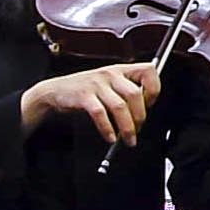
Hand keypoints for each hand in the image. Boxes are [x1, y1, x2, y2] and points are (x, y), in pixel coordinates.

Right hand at [21, 60, 157, 147]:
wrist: (56, 90)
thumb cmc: (85, 90)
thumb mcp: (108, 83)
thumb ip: (126, 91)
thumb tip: (145, 110)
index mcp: (120, 69)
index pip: (148, 70)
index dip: (154, 89)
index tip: (150, 104)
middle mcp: (110, 74)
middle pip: (135, 94)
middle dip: (140, 117)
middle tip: (138, 129)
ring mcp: (96, 84)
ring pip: (120, 106)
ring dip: (127, 127)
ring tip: (128, 139)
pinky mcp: (84, 96)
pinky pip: (100, 114)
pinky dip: (107, 128)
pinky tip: (110, 137)